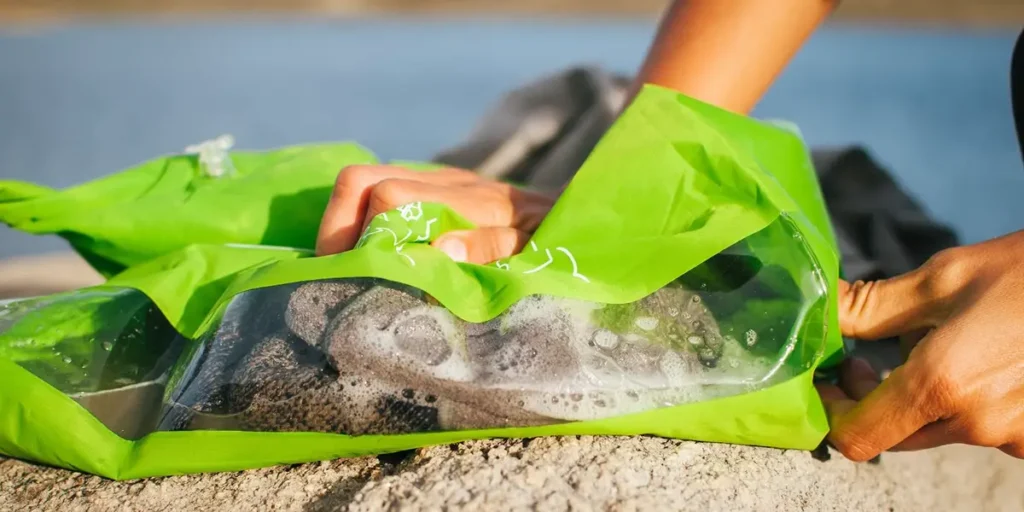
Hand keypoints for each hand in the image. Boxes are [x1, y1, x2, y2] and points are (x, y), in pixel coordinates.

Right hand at [315, 164, 555, 263]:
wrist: (581, 211)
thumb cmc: (557, 239)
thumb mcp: (534, 249)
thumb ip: (490, 247)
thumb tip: (441, 247)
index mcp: (464, 198)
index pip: (388, 197)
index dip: (361, 236)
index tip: (356, 278)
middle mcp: (441, 182)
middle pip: (357, 181)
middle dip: (336, 227)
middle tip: (337, 273)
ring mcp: (433, 182)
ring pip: (362, 183)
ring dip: (344, 226)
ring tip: (347, 269)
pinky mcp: (434, 190)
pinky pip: (379, 194)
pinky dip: (361, 223)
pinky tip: (369, 258)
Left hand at [819, 229, 1023, 460]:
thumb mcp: (942, 279)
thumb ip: (869, 308)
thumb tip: (817, 312)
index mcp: (941, 386)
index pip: (856, 437)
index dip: (833, 411)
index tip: (834, 380)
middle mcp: (977, 424)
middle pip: (895, 435)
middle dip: (876, 400)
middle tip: (875, 357)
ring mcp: (1014, 437)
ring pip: (939, 430)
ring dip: (925, 397)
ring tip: (945, 344)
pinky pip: (983, 427)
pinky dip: (968, 400)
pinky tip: (986, 358)